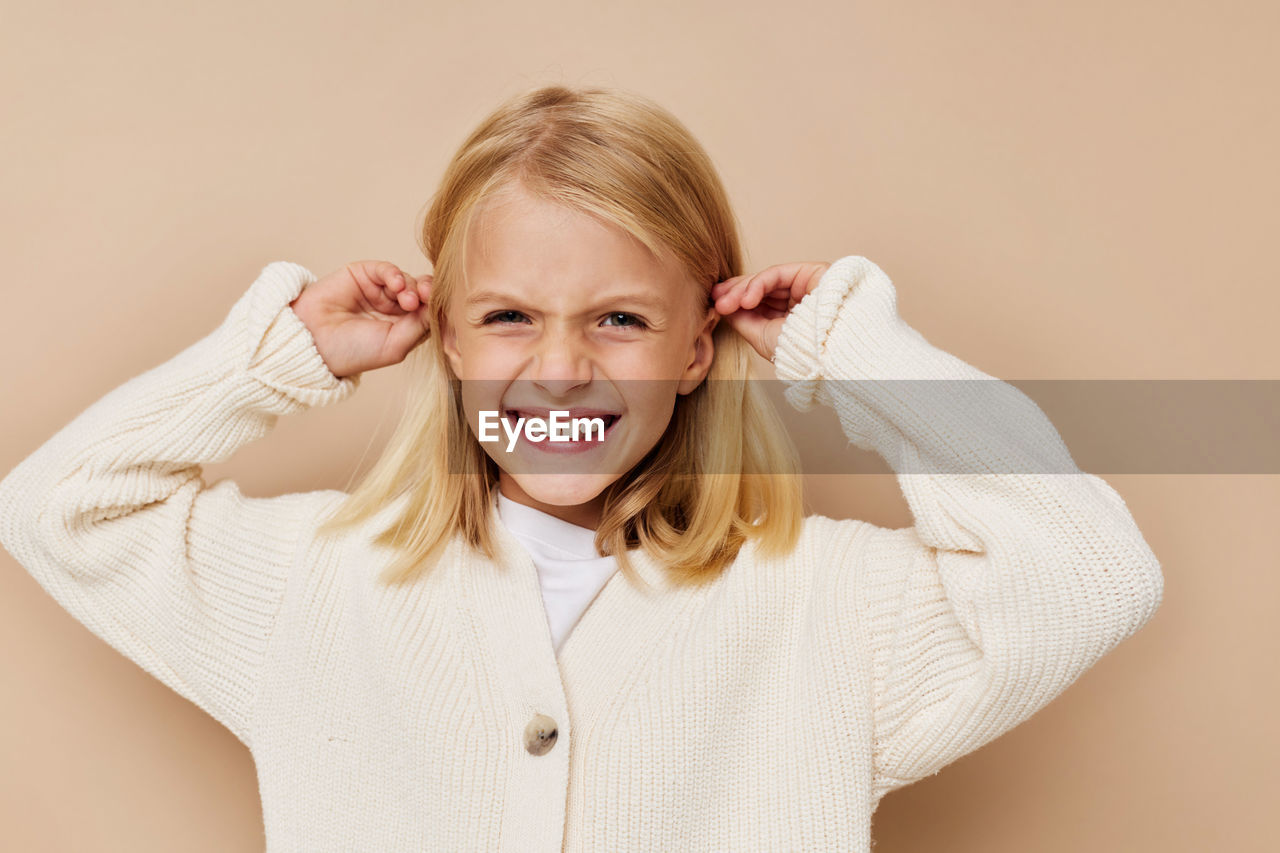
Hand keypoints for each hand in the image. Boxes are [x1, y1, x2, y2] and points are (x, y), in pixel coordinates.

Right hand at [288, 260, 433, 378]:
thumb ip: (420, 326)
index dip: (437, 308)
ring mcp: (378, 292)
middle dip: (427, 294)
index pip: (429, 313)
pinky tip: (395, 285)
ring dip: (411, 287)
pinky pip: (387, 270)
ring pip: (407, 281)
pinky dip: (395, 274)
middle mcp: (392, 310)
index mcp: (402, 329)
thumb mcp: (395, 346)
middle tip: (425, 299)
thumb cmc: (352, 352)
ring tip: (406, 299)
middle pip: (422, 294)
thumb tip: (440, 307)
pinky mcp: (364, 275)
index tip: (443, 309)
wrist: (313, 341)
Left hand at [711, 261, 829, 361]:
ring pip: (764, 280)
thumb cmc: (801, 349)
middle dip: (734, 293)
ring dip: (741, 290)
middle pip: (759, 288)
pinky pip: (775, 274)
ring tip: (726, 304)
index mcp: (788, 316)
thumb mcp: (762, 337)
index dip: (735, 300)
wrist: (831, 348)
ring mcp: (803, 284)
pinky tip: (745, 300)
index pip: (757, 302)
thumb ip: (742, 320)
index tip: (715, 304)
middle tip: (716, 300)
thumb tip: (723, 307)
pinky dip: (756, 285)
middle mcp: (796, 299)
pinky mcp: (809, 271)